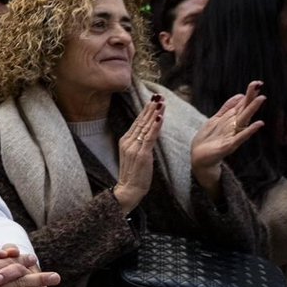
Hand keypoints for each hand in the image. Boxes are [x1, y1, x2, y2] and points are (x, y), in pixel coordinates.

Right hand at [112, 97, 162, 211]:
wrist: (129, 190)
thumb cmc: (134, 175)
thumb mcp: (135, 156)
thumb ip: (140, 144)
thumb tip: (149, 133)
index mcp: (125, 141)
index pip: (137, 122)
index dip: (145, 110)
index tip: (153, 100)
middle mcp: (127, 142)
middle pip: (141, 121)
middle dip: (150, 108)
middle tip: (158, 96)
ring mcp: (134, 148)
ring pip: (146, 127)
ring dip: (154, 113)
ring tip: (161, 102)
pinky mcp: (141, 154)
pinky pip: (149, 137)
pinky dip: (155, 126)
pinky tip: (160, 117)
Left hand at [191, 81, 265, 194]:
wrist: (199, 157)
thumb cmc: (208, 138)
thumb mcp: (215, 119)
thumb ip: (227, 108)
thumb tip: (240, 95)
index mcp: (230, 118)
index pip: (241, 103)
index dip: (248, 93)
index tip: (256, 83)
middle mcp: (234, 125)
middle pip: (244, 109)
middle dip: (251, 97)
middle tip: (259, 86)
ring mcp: (233, 135)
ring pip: (244, 120)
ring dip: (252, 109)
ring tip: (261, 99)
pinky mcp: (229, 145)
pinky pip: (241, 137)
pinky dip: (249, 130)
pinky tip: (258, 124)